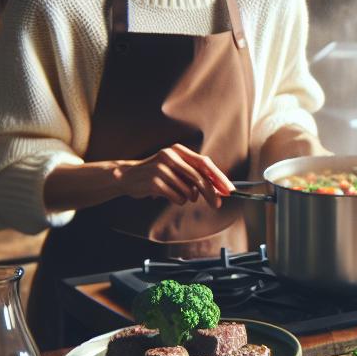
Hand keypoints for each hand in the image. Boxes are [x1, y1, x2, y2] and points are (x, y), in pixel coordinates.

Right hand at [116, 144, 234, 205]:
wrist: (128, 177)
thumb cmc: (157, 174)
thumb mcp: (176, 169)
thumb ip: (194, 175)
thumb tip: (219, 190)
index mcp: (178, 150)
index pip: (204, 163)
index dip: (218, 177)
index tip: (229, 190)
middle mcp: (170, 156)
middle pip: (199, 178)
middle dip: (211, 193)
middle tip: (217, 204)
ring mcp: (160, 168)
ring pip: (188, 191)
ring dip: (188, 197)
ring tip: (177, 193)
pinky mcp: (153, 182)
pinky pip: (176, 197)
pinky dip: (177, 200)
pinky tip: (168, 195)